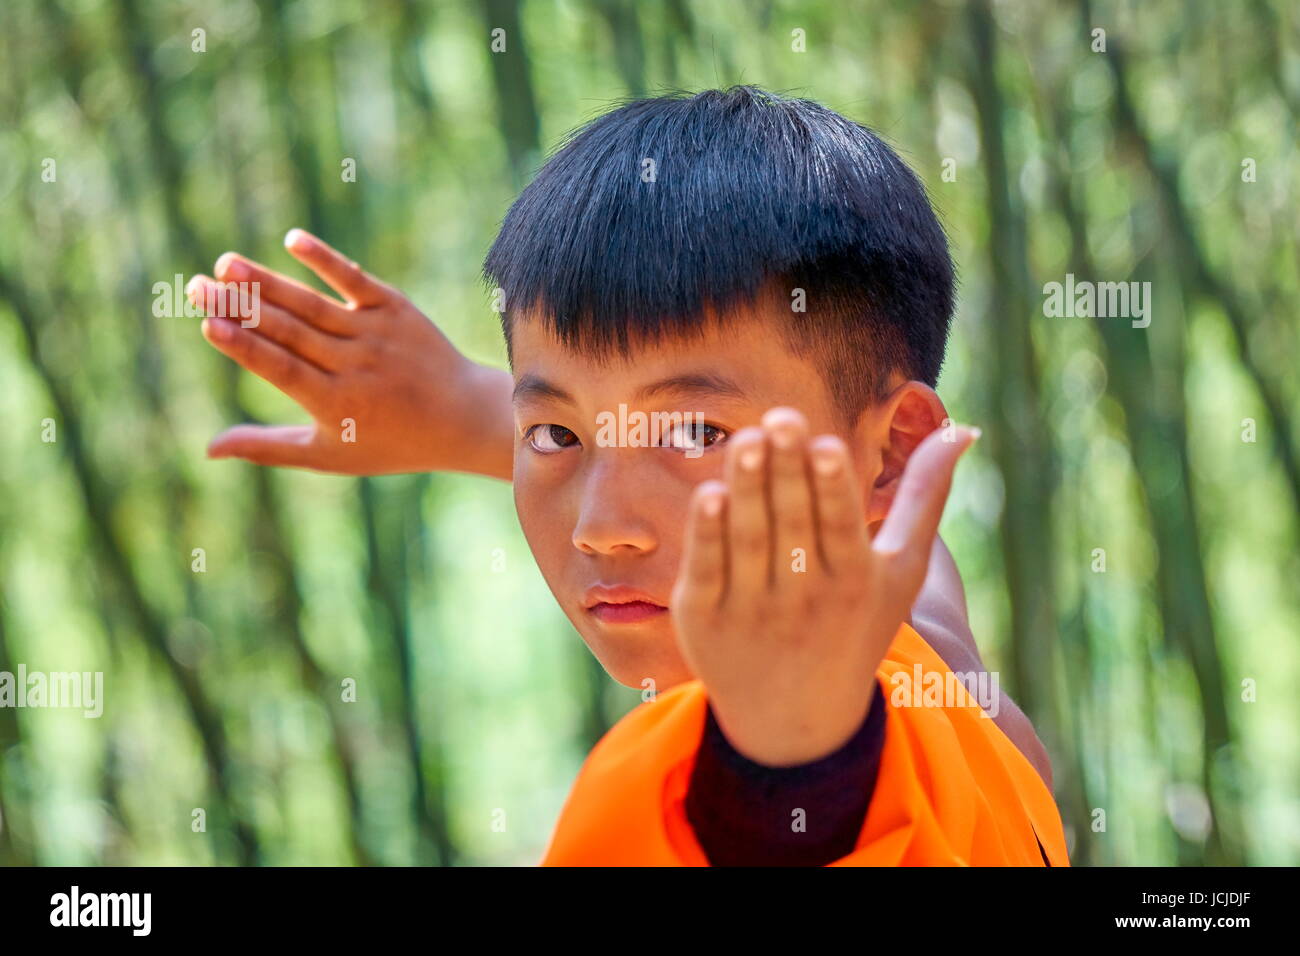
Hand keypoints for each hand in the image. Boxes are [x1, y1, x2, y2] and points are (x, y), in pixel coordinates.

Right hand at [188, 229, 513, 478]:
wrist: (461, 417)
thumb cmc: (388, 442)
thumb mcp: (329, 456)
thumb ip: (268, 447)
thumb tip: (208, 449)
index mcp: (336, 405)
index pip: (281, 369)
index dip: (244, 347)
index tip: (207, 324)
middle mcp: (356, 367)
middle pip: (289, 332)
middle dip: (240, 307)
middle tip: (197, 286)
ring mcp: (377, 335)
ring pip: (313, 305)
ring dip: (268, 282)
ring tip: (226, 264)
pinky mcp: (396, 309)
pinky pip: (355, 280)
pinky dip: (326, 260)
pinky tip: (292, 239)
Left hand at [670, 407, 977, 765]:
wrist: (796, 721)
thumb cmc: (855, 625)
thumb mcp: (902, 571)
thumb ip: (924, 498)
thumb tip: (962, 429)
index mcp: (855, 580)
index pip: (841, 526)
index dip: (831, 486)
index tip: (825, 444)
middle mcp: (805, 598)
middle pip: (793, 524)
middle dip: (787, 470)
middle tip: (779, 418)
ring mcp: (752, 611)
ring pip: (749, 540)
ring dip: (747, 488)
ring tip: (747, 439)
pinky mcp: (705, 621)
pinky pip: (707, 570)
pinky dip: (707, 535)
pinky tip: (709, 494)